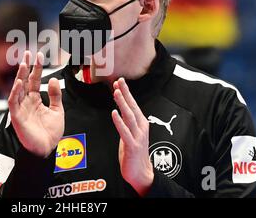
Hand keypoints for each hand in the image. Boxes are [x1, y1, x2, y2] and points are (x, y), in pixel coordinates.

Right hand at [8, 51, 64, 157]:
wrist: (47, 149)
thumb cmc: (51, 133)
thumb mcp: (58, 111)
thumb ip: (55, 95)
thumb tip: (53, 80)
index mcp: (35, 100)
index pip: (34, 80)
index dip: (36, 68)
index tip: (39, 55)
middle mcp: (26, 102)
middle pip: (24, 81)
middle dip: (25, 67)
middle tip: (27, 53)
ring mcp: (21, 109)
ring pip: (18, 89)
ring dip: (19, 76)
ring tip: (23, 63)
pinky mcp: (17, 117)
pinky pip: (13, 102)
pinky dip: (16, 92)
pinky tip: (19, 83)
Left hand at [111, 77, 153, 196]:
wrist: (141, 173)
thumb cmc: (134, 153)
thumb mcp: (130, 133)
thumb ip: (127, 121)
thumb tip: (120, 108)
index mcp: (141, 123)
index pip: (133, 105)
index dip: (127, 93)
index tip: (120, 81)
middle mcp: (141, 128)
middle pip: (132, 107)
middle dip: (125, 93)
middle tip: (118, 81)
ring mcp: (137, 137)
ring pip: (129, 117)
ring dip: (122, 104)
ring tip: (116, 93)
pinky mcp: (132, 146)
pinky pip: (124, 132)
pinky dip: (119, 122)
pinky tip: (114, 113)